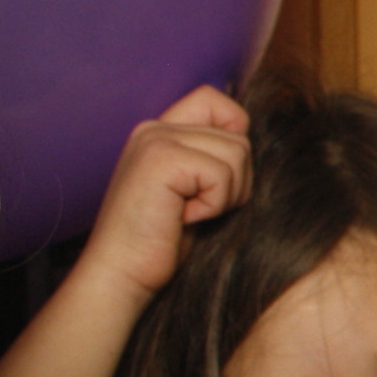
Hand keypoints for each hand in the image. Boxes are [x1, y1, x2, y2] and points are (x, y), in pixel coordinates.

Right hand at [0, 87, 250, 376]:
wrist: (121, 275)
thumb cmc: (162, 243)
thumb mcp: (194, 192)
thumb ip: (214, 159)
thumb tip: (255, 143)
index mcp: (160, 131)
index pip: (217, 101)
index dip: (235, 133)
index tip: (217, 178)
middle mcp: (154, 127)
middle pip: (239, 137)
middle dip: (234, 182)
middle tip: (196, 209)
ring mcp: (156, 139)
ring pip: (237, 154)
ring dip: (225, 196)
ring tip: (188, 214)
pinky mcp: (161, 158)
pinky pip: (222, 175)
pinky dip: (213, 205)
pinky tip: (182, 219)